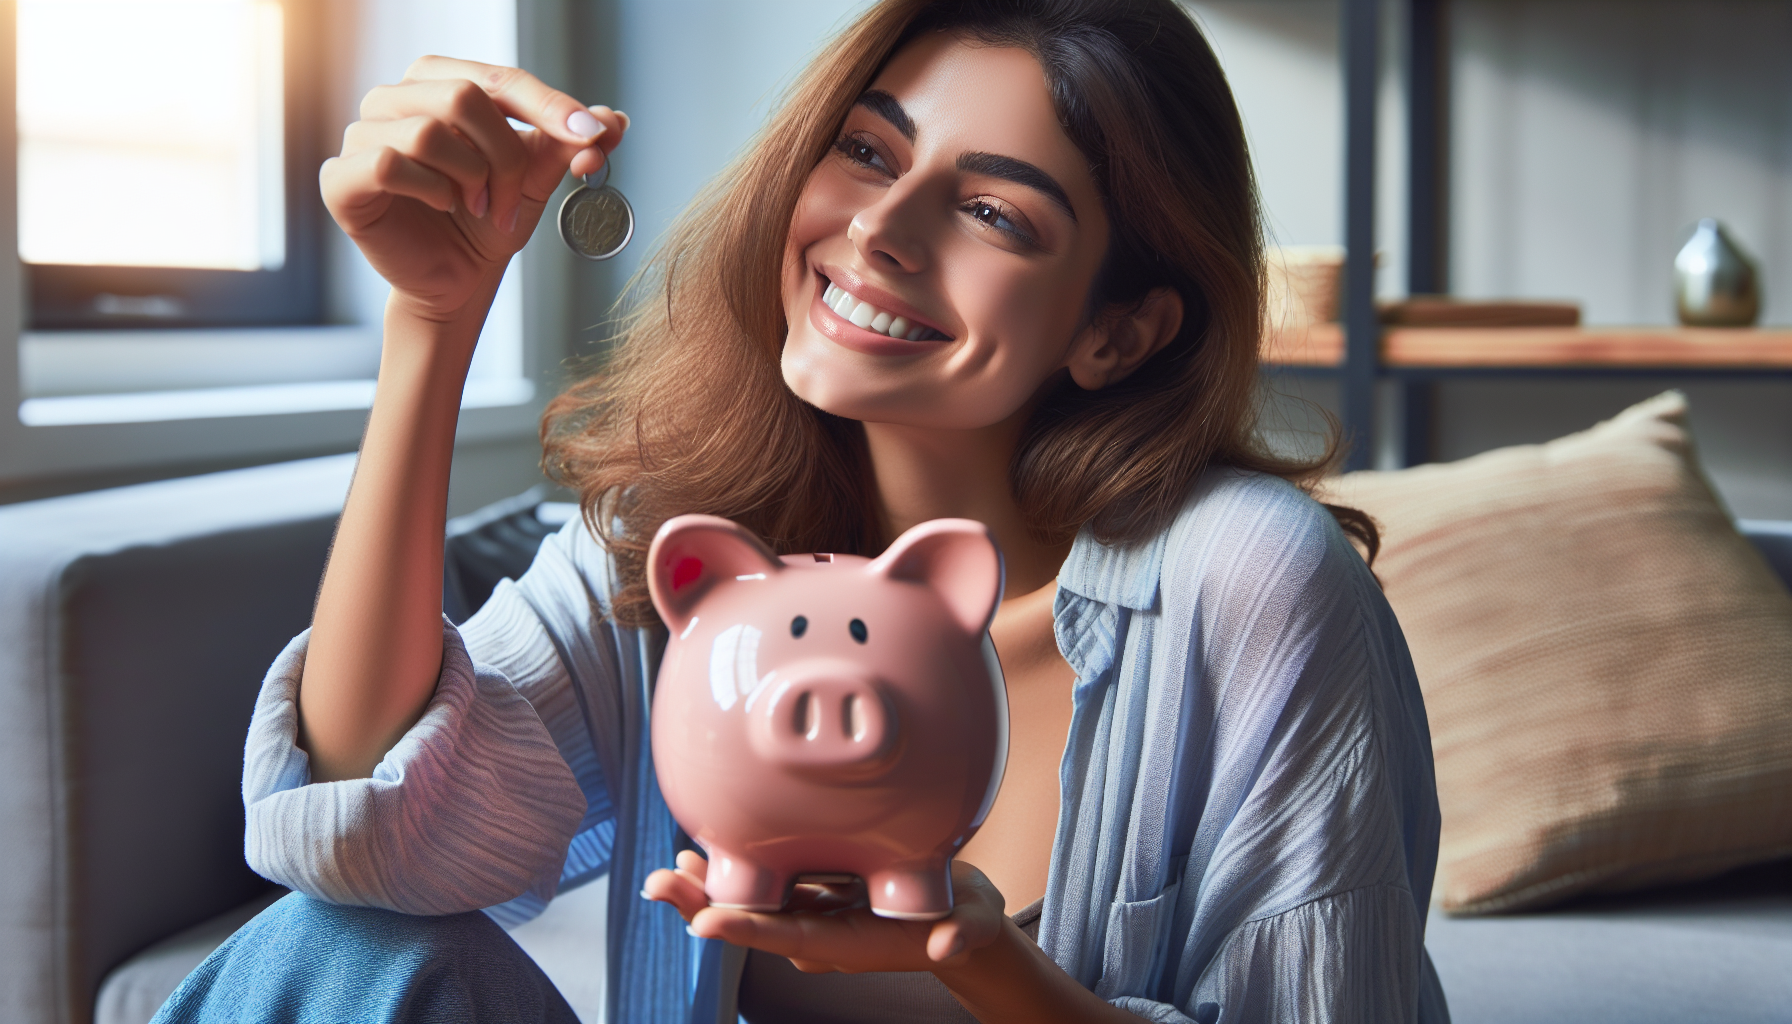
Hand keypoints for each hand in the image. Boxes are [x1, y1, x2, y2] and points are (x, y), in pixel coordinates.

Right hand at [320, 56, 625, 322]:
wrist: (453, 281)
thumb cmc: (486, 221)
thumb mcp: (534, 179)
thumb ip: (566, 145)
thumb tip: (614, 119)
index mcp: (439, 81)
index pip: (501, 78)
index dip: (550, 105)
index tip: (593, 134)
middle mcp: (394, 97)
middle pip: (465, 96)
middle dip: (506, 155)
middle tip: (514, 200)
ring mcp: (361, 134)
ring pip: (430, 130)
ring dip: (472, 178)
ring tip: (479, 207)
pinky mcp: (342, 177)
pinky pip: (393, 163)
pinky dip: (433, 189)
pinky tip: (443, 207)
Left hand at [643, 850, 1007, 971]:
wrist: (958, 924)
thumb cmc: (964, 920)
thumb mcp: (973, 923)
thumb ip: (965, 933)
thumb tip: (950, 944)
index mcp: (850, 944)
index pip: (791, 938)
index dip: (747, 929)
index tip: (704, 922)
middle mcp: (822, 934)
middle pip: (755, 922)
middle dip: (704, 906)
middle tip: (660, 884)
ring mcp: (814, 915)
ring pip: (752, 903)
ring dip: (708, 888)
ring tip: (669, 868)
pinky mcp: (815, 895)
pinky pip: (765, 886)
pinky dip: (732, 869)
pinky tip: (705, 851)